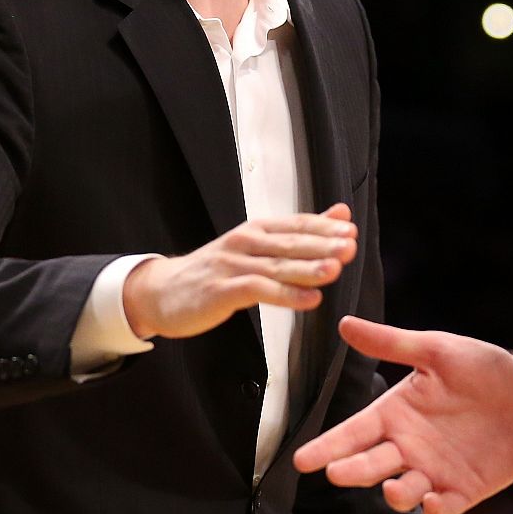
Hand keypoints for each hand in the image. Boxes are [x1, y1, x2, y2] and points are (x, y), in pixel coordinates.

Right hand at [123, 203, 356, 338]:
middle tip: (349, 247)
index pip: (295, 224)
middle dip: (321, 244)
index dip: (323, 228)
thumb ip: (299, 233)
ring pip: (276, 266)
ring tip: (335, 271)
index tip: (350, 232)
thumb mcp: (256, 246)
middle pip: (289, 242)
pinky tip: (308, 300)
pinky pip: (258, 291)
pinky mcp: (221, 291)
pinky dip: (285, 295)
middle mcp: (245, 242)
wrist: (162, 291)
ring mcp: (232, 265)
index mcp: (256, 230)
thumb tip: (341, 214)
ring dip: (307, 268)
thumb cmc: (216, 270)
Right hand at [292, 317, 512, 513]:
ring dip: (396, 493)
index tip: (302, 460)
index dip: (328, 446)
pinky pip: (443, 508)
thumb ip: (392, 343)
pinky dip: (436, 509)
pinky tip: (435, 501)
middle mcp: (408, 446)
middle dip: (352, 471)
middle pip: (370, 465)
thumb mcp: (437, 350)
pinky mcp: (462, 490)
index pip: (353, 433)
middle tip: (336, 472)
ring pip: (403, 491)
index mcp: (396, 413)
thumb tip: (344, 324)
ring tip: (395, 487)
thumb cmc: (483, 367)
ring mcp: (434, 471)